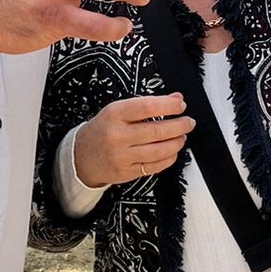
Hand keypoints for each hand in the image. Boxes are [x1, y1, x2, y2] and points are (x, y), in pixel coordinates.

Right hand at [72, 93, 192, 186]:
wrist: (82, 156)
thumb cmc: (102, 130)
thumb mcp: (117, 110)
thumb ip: (146, 104)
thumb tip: (175, 99)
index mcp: (114, 114)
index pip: (147, 107)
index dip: (168, 106)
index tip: (181, 106)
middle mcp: (117, 135)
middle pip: (157, 130)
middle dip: (179, 126)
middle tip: (188, 122)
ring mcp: (122, 156)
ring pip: (159, 150)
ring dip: (176, 142)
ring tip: (181, 136)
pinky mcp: (127, 172)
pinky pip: (155, 166)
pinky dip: (169, 158)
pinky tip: (172, 151)